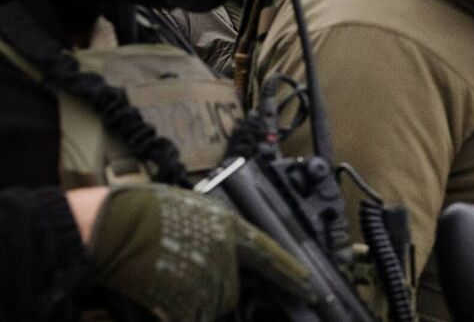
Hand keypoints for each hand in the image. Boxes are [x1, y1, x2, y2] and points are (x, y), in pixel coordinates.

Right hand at [88, 184, 312, 318]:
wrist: (113, 227)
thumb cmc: (145, 212)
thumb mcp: (195, 210)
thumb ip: (219, 232)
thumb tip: (228, 248)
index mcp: (230, 228)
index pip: (271, 255)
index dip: (292, 273)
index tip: (310, 287)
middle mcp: (226, 256)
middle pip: (234, 287)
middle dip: (217, 285)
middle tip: (184, 268)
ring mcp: (207, 281)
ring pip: (213, 303)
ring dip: (196, 297)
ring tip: (167, 273)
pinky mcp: (187, 304)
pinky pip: (191, 314)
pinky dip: (177, 309)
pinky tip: (160, 288)